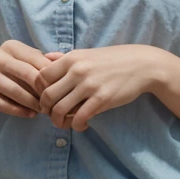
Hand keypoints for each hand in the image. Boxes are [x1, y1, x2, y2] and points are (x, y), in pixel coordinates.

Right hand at [0, 40, 57, 118]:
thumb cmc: (10, 72)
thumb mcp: (24, 62)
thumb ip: (43, 63)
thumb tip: (66, 65)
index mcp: (10, 46)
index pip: (36, 60)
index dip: (50, 75)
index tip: (61, 88)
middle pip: (26, 73)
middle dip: (42, 89)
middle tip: (54, 101)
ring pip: (14, 90)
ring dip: (32, 102)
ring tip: (44, 110)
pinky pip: (2, 104)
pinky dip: (19, 110)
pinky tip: (30, 114)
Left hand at [33, 46, 159, 130]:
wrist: (141, 65)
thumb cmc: (112, 59)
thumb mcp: (86, 53)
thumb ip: (64, 57)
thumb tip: (45, 58)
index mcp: (71, 58)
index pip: (40, 76)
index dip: (38, 90)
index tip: (45, 98)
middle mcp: (77, 71)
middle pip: (47, 96)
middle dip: (45, 109)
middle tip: (51, 114)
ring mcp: (89, 85)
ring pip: (60, 109)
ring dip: (58, 121)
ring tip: (64, 123)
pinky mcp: (102, 99)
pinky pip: (80, 117)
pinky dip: (76, 125)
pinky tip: (82, 125)